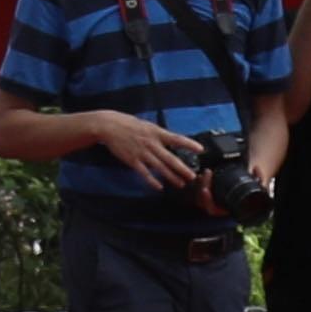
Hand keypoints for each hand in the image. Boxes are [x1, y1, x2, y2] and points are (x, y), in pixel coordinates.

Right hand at [85, 111, 203, 189]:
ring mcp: (142, 153)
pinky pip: (145, 173)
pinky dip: (152, 181)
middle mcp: (152, 144)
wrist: (110, 126)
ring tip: (181, 184)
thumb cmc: (128, 124)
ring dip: (171, 177)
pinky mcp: (133, 161)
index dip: (189, 144)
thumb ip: (158, 134)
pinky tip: (159, 187)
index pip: (176, 139)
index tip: (201, 149)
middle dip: (182, 169)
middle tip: (193, 176)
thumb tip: (170, 140)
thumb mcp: (147, 125)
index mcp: (156, 133)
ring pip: (160, 168)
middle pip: (170, 159)